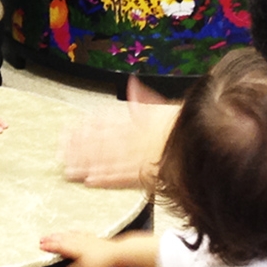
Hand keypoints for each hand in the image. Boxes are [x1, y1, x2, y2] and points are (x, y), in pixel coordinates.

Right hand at [40, 230, 157, 266]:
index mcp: (76, 249)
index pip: (60, 247)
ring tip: (53, 234)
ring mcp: (86, 239)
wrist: (119, 252)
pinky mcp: (93, 238)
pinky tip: (73, 231)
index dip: (50, 246)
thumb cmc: (103, 263)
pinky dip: (73, 232)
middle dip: (52, 239)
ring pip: (70, 235)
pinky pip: (79, 233)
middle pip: (63, 239)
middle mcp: (79, 242)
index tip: (40, 245)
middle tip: (42, 238)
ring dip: (60, 235)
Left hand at [60, 77, 177, 187]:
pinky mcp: (145, 174)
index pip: (106, 123)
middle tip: (60, 151)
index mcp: (137, 121)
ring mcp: (137, 156)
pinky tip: (89, 182)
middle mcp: (133, 138)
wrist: (206, 141)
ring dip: (85, 165)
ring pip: (106, 161)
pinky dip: (104, 181)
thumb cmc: (185, 125)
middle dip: (79, 148)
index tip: (71, 129)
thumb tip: (132, 84)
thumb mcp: (165, 106)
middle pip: (101, 143)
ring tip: (68, 170)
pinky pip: (122, 178)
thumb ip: (144, 98)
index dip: (87, 128)